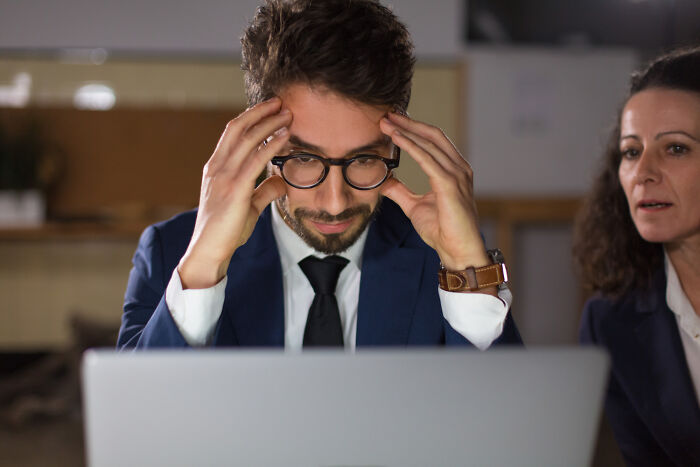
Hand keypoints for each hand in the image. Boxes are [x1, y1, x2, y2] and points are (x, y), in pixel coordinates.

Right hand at [178, 98, 291, 288]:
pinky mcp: (235, 189)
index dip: (251, 117)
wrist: (209, 251)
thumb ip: (264, 191)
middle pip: (238, 129)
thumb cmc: (226, 232)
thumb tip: (281, 182)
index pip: (232, 133)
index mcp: (216, 168)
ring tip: (288, 113)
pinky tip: (285, 135)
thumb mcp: (248, 207)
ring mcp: (224, 177)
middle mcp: (217, 167)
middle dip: (260, 112)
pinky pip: (256, 160)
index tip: (269, 108)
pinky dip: (272, 144)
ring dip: (269, 123)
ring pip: (247, 139)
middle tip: (281, 102)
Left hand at [379, 112, 489, 271]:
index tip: (392, 121)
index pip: (432, 141)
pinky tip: (396, 138)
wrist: (457, 251)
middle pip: (432, 135)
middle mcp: (458, 168)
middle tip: (386, 114)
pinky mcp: (450, 184)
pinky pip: (427, 159)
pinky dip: (411, 146)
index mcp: (453, 171)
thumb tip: (385, 181)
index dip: (412, 129)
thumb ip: (400, 192)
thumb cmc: (442, 230)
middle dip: (409, 123)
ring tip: (386, 123)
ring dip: (406, 131)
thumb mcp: (414, 206)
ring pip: (429, 143)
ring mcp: (457, 175)